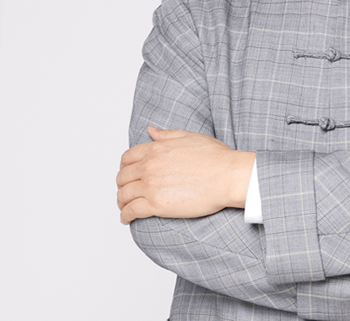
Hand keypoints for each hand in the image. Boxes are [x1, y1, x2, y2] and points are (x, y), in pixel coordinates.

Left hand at [117, 126, 254, 224]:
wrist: (229, 176)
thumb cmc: (217, 158)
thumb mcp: (190, 137)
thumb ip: (167, 135)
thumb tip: (151, 131)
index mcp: (156, 149)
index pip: (127, 158)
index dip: (125, 168)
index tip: (128, 175)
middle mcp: (150, 166)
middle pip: (122, 178)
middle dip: (122, 186)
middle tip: (127, 193)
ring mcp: (151, 186)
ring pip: (124, 195)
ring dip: (121, 202)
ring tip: (125, 208)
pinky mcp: (156, 205)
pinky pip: (131, 211)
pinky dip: (125, 216)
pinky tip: (127, 219)